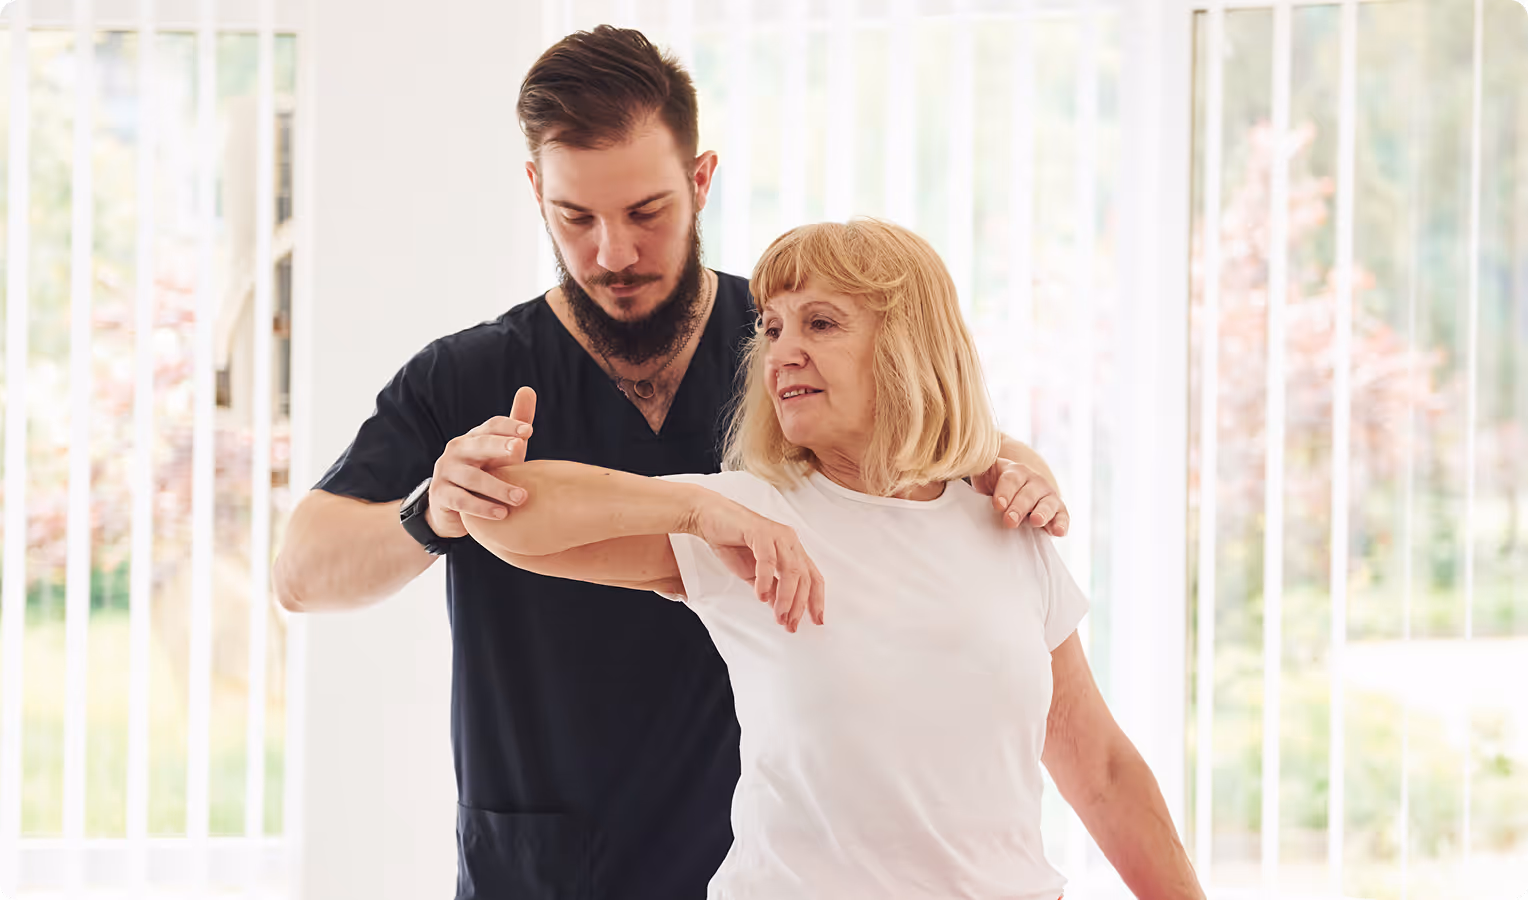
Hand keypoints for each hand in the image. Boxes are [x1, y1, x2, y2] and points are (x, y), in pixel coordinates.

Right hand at [426, 386, 536, 538]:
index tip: (529, 431)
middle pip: (479, 444)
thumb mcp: (502, 452)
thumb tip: (528, 389)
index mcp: (475, 437)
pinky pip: (461, 500)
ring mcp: (446, 472)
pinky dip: (482, 507)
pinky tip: (502, 514)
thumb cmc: (485, 473)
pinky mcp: (440, 495)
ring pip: (472, 477)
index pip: (491, 426)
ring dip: (498, 487)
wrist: (452, 506)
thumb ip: (515, 425)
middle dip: (498, 445)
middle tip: (520, 449)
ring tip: (521, 498)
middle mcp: (457, 450)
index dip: (509, 426)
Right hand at [691, 494, 824, 632]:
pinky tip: (760, 595)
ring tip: (778, 615)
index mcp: (791, 550)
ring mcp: (776, 535)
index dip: (816, 600)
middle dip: (798, 605)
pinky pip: (768, 560)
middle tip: (790, 624)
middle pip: (804, 577)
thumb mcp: (754, 574)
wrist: (709, 518)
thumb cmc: (732, 542)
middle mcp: (789, 541)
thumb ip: (770, 589)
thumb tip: (780, 609)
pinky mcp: (760, 531)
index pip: (812, 577)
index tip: (816, 620)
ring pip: (791, 570)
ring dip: (786, 597)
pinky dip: (765, 580)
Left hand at [972, 457, 1068, 536]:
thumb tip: (967, 465)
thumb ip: (979, 472)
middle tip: (1009, 521)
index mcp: (1015, 472)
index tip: (998, 505)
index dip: (1004, 492)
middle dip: (1019, 507)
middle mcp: (1034, 482)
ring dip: (1042, 512)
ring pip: (1048, 503)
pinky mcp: (1058, 510)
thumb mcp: (986, 475)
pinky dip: (1062, 523)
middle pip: (1028, 493)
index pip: (1010, 480)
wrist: (1016, 491)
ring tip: (1035, 521)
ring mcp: (1048, 495)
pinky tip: (1058, 532)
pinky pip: (1063, 516)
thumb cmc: (997, 485)